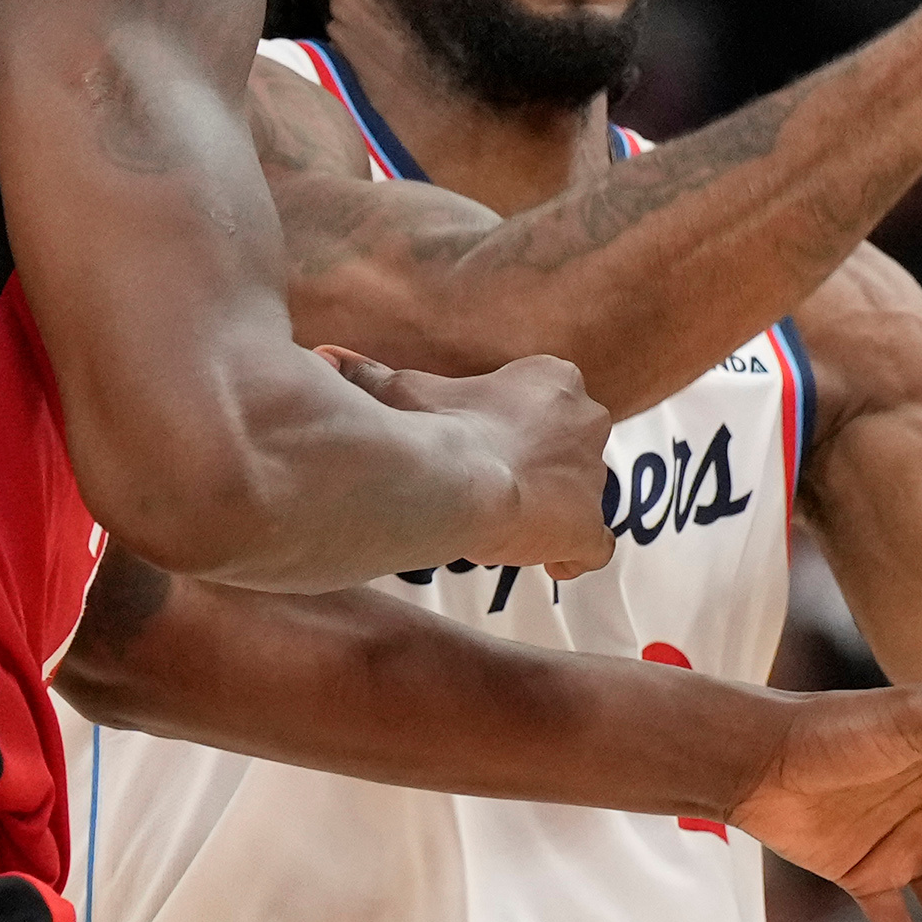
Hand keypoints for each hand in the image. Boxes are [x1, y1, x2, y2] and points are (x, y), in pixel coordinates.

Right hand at [322, 347, 615, 579]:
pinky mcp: (590, 527)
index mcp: (554, 379)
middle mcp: (588, 421)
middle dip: (544, 468)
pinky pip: (594, 546)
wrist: (460, 479)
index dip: (521, 430)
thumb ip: (374, 377)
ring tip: (511, 527)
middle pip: (572, 447)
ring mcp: (593, 477)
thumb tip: (327, 358)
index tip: (490, 447)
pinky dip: (573, 555)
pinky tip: (549, 564)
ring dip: (554, 509)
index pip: (550, 403)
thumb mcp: (403, 392)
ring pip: (584, 494)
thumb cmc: (436, 427)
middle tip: (500, 487)